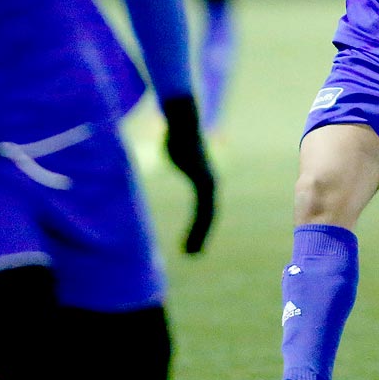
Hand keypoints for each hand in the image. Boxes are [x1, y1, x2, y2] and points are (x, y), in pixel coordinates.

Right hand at [161, 95, 215, 254]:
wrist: (183, 126)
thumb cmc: (175, 138)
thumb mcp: (171, 154)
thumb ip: (172, 159)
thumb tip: (168, 154)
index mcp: (203, 180)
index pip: (203, 209)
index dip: (199, 225)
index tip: (192, 240)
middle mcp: (210, 184)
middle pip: (208, 216)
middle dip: (201, 235)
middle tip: (193, 253)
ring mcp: (209, 185)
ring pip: (207, 217)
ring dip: (199, 236)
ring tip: (191, 253)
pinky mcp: (204, 184)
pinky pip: (203, 212)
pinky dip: (197, 228)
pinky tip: (190, 239)